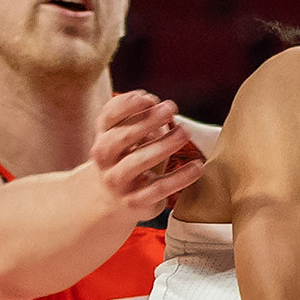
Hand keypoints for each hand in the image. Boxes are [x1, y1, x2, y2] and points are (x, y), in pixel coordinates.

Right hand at [89, 90, 206, 214]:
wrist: (111, 199)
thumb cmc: (126, 158)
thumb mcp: (128, 136)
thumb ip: (139, 118)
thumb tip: (156, 103)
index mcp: (103, 137)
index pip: (108, 116)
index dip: (127, 104)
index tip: (150, 98)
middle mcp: (105, 159)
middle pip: (122, 137)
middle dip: (147, 121)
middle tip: (170, 109)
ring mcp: (118, 181)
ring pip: (137, 162)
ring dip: (163, 145)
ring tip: (185, 132)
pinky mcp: (136, 201)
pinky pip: (159, 189)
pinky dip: (180, 178)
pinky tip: (197, 167)